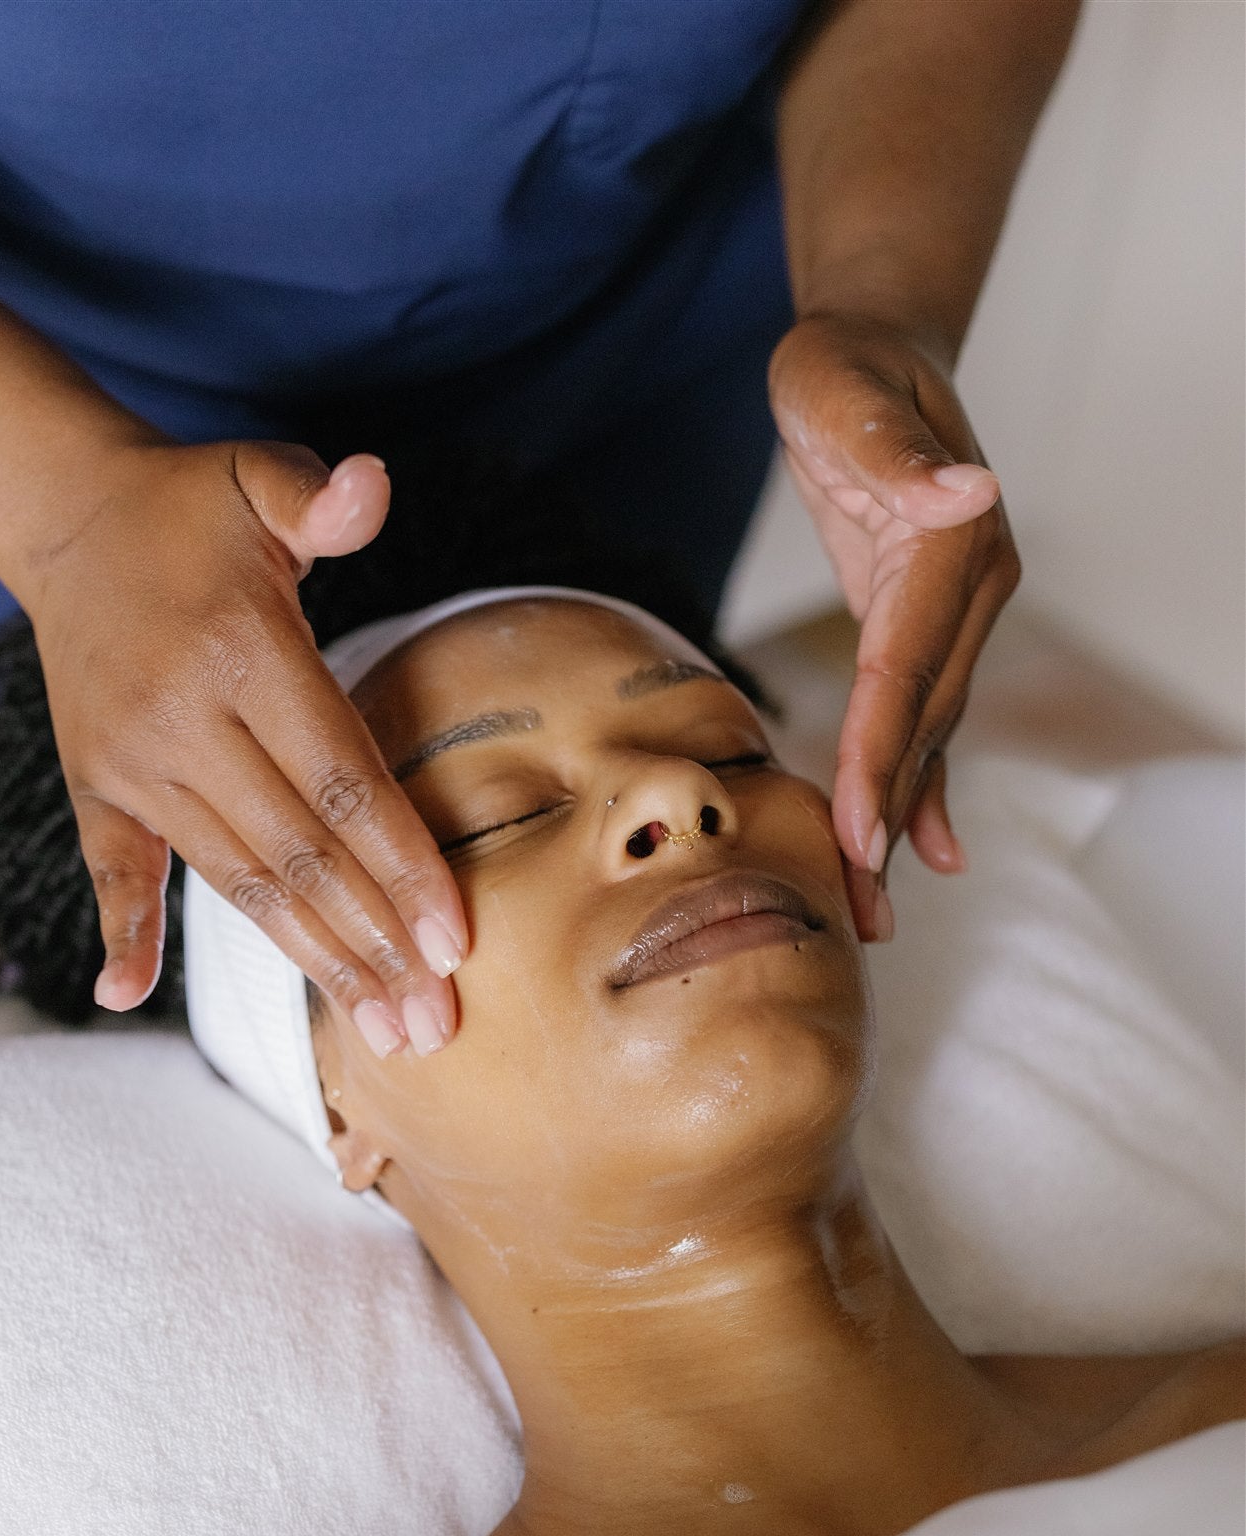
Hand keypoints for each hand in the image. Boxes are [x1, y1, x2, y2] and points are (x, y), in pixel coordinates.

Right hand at [14, 441, 466, 1055]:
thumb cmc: (192, 506)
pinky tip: (124, 994)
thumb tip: (370, 486)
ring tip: (378, 1026)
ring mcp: (131, 763)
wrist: (62, 515)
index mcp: (240, 653)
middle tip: (437, 1023)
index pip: (340, 782)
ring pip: (237, 881)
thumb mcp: (258, 477)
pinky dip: (122, 932)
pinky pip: (114, 871)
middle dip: (375, 944)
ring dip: (312, 960)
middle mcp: (182, 722)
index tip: (457, 942)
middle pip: (298, 854)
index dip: (401, 865)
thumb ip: (319, 495)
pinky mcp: (95, 786)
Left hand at [768, 314, 1019, 939]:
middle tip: (857, 905)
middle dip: (886, 817)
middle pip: (922, 721)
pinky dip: (919, 784)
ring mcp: (959, 610)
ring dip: (901, 819)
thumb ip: (899, 453)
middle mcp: (972, 587)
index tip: (862, 834)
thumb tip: (967, 495)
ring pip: (928, 732)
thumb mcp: (842, 390)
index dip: (883, 757)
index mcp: (952, 545)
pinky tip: (919, 850)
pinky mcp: (926, 622)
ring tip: (873, 908)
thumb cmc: (844, 367)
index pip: (907, 672)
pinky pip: (924, 716)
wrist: (874, 347)